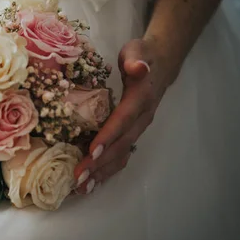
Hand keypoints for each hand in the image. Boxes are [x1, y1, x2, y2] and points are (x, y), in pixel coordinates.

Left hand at [73, 38, 170, 193]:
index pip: (122, 121)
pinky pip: (121, 155)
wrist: (160, 64)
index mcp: (140, 99)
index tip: (91, 152)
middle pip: (120, 145)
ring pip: (121, 155)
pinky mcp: (132, 133)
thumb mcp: (138, 51)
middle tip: (79, 177)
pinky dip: (107, 170)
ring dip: (102, 172)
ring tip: (82, 188)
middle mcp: (141, 119)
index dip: (108, 137)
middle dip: (100, 163)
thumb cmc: (142, 56)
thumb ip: (136, 60)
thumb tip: (138, 67)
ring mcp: (138, 128)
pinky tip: (92, 182)